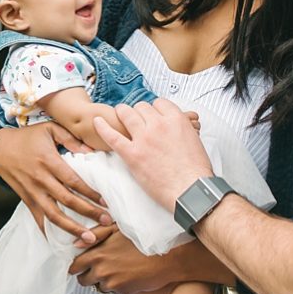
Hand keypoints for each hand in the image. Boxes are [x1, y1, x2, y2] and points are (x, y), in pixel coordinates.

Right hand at [0, 123, 110, 235]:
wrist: (0, 149)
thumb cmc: (29, 137)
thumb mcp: (50, 129)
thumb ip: (71, 138)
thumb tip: (91, 151)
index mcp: (48, 161)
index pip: (73, 181)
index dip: (90, 193)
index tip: (106, 202)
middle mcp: (40, 179)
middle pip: (67, 201)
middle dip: (88, 213)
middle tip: (107, 222)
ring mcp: (33, 192)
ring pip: (53, 215)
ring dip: (72, 229)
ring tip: (90, 238)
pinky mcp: (27, 200)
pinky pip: (39, 219)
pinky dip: (50, 233)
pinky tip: (63, 243)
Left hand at [67, 226, 181, 293]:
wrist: (168, 256)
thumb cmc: (143, 238)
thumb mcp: (118, 229)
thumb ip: (95, 235)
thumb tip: (76, 244)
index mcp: (97, 254)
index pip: (74, 266)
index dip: (76, 266)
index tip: (79, 265)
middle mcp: (101, 271)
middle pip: (82, 280)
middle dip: (86, 276)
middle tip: (95, 270)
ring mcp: (112, 283)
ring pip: (98, 286)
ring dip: (103, 281)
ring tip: (116, 270)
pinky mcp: (123, 292)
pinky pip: (114, 291)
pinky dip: (118, 285)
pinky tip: (128, 274)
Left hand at [90, 99, 215, 210]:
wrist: (191, 190)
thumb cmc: (196, 171)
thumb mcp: (194, 140)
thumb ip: (181, 129)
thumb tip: (176, 128)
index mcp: (176, 120)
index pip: (159, 103)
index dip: (154, 109)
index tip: (152, 115)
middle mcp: (159, 124)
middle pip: (142, 107)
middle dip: (139, 112)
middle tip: (136, 118)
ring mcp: (144, 138)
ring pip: (127, 114)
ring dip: (122, 113)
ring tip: (119, 115)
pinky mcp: (132, 154)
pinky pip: (112, 136)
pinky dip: (102, 127)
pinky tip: (96, 121)